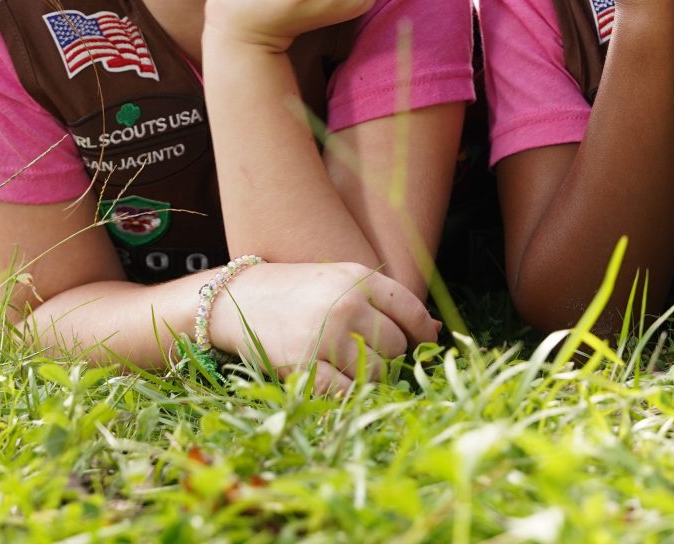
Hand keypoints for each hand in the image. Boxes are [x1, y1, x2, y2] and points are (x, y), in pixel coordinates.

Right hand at [204, 260, 440, 392]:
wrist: (238, 298)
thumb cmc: (297, 290)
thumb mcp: (341, 279)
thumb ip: (385, 301)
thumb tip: (435, 330)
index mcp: (358, 278)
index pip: (411, 311)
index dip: (424, 333)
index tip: (425, 343)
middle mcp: (345, 305)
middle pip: (397, 345)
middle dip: (394, 356)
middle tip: (379, 356)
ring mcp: (324, 336)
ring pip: (377, 371)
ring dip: (375, 376)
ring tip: (359, 368)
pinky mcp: (304, 365)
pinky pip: (347, 391)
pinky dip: (352, 393)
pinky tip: (345, 384)